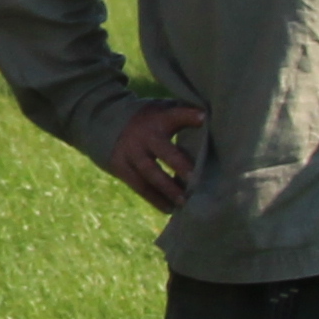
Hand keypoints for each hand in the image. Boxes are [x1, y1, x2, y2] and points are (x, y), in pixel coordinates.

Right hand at [106, 98, 206, 212]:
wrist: (106, 122)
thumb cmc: (148, 120)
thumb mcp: (161, 110)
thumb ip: (182, 115)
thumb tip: (211, 123)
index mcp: (158, 119)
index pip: (174, 115)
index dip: (187, 116)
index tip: (202, 118)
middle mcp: (143, 136)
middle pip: (162, 151)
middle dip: (179, 164)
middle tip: (194, 180)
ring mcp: (131, 153)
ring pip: (149, 173)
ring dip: (167, 189)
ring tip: (183, 202)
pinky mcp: (121, 167)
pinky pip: (139, 186)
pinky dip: (154, 199)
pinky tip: (169, 208)